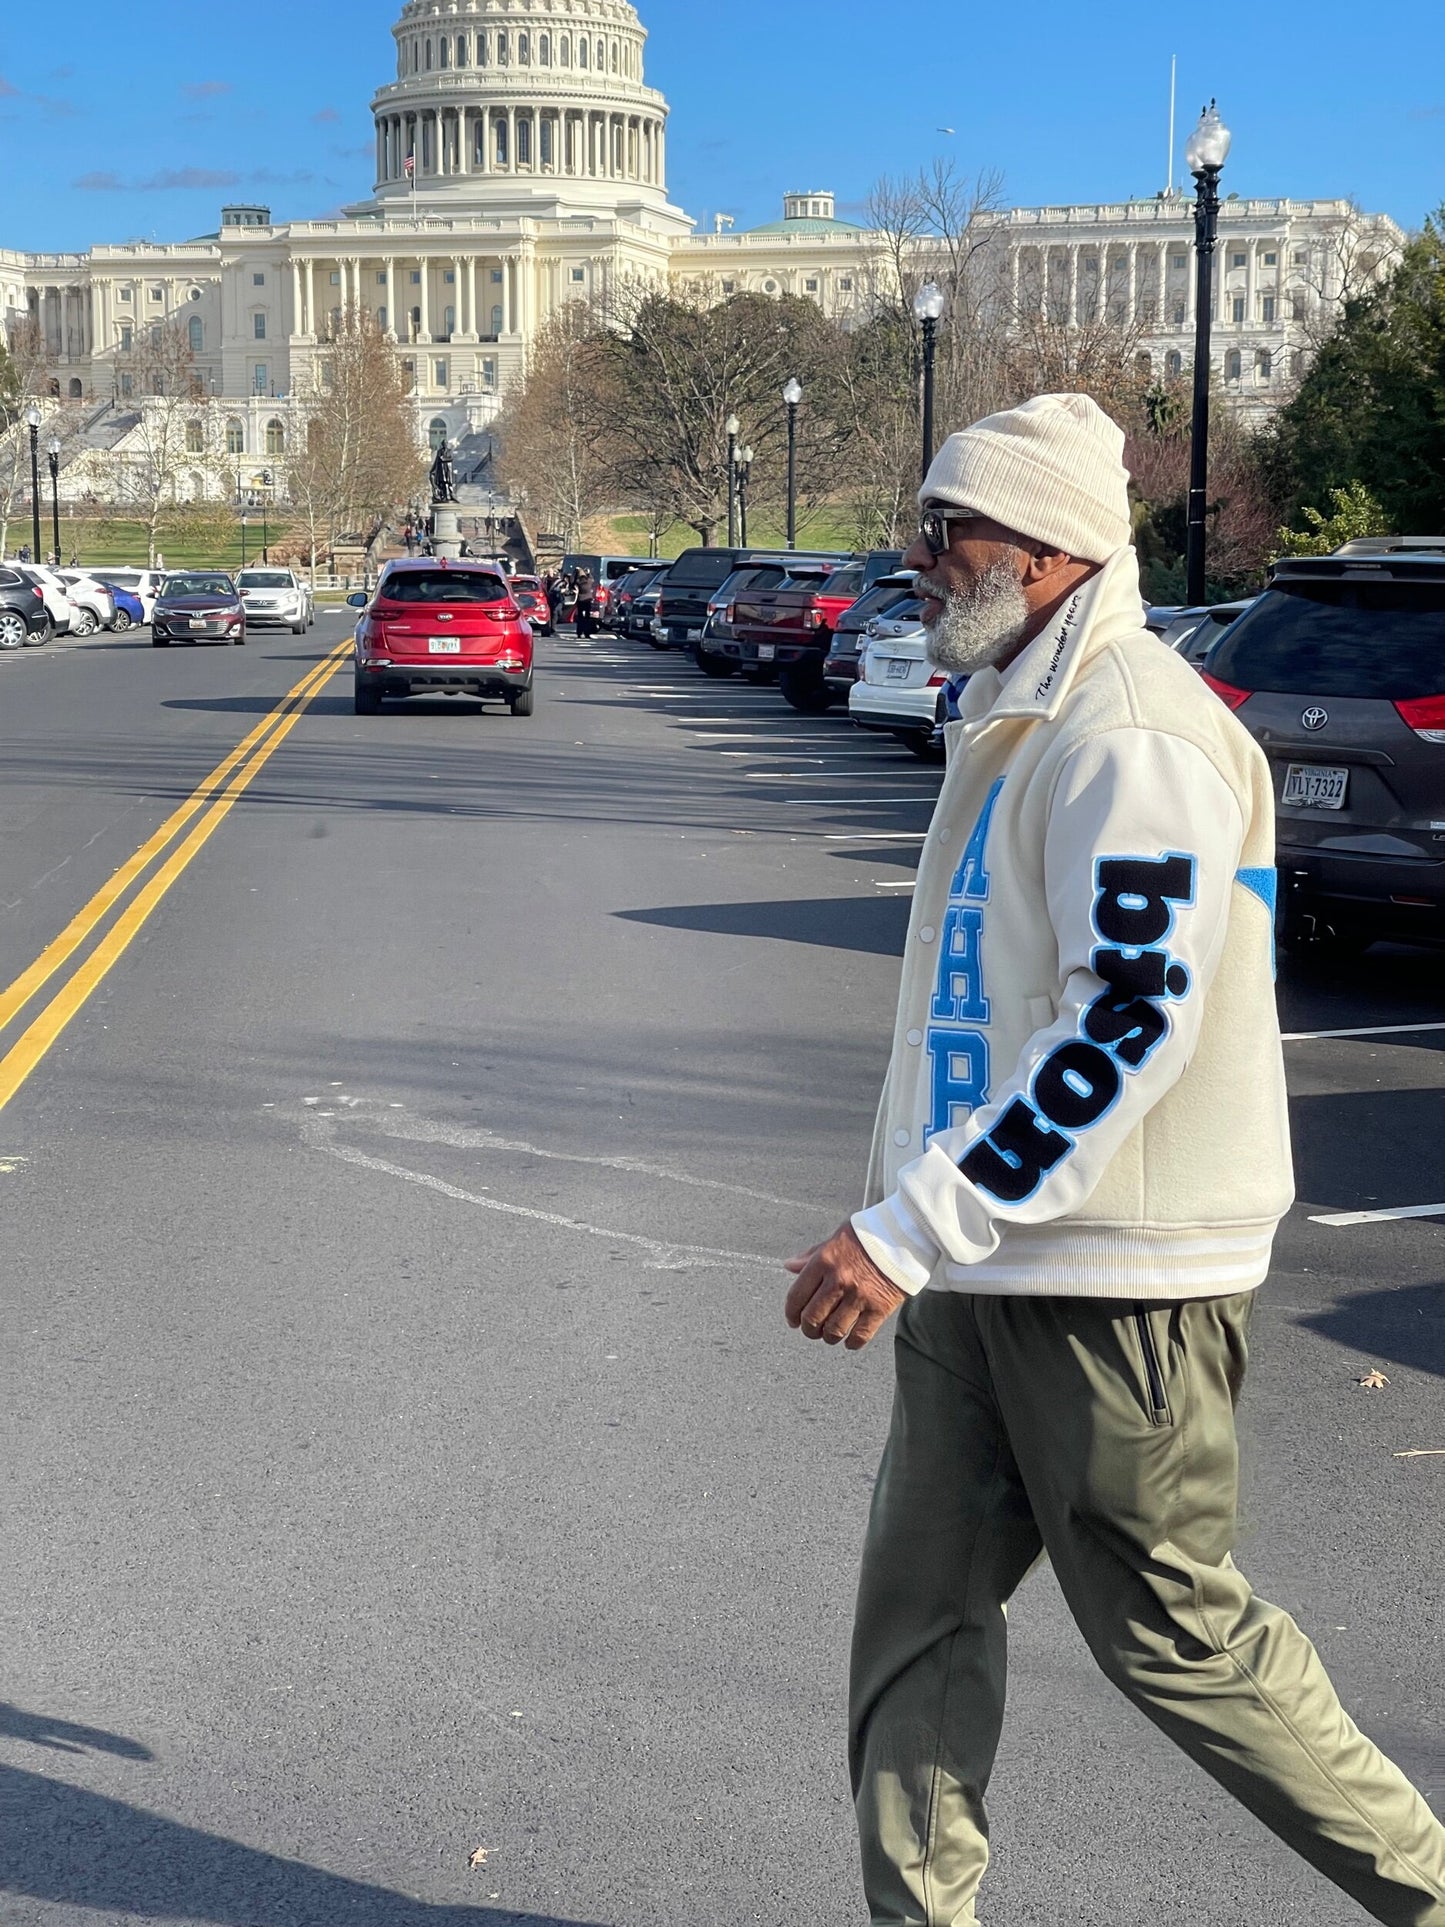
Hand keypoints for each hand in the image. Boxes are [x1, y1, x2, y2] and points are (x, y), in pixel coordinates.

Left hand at [784, 1223, 907, 1351]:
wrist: (904, 1237)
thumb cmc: (869, 1236)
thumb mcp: (836, 1239)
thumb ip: (812, 1255)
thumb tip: (790, 1266)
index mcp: (824, 1261)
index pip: (797, 1296)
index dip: (791, 1313)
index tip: (793, 1319)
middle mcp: (839, 1280)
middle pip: (812, 1318)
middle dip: (808, 1329)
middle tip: (811, 1330)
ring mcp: (859, 1296)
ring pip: (833, 1331)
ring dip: (828, 1337)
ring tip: (830, 1334)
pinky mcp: (879, 1308)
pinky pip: (860, 1336)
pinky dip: (852, 1343)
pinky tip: (850, 1339)